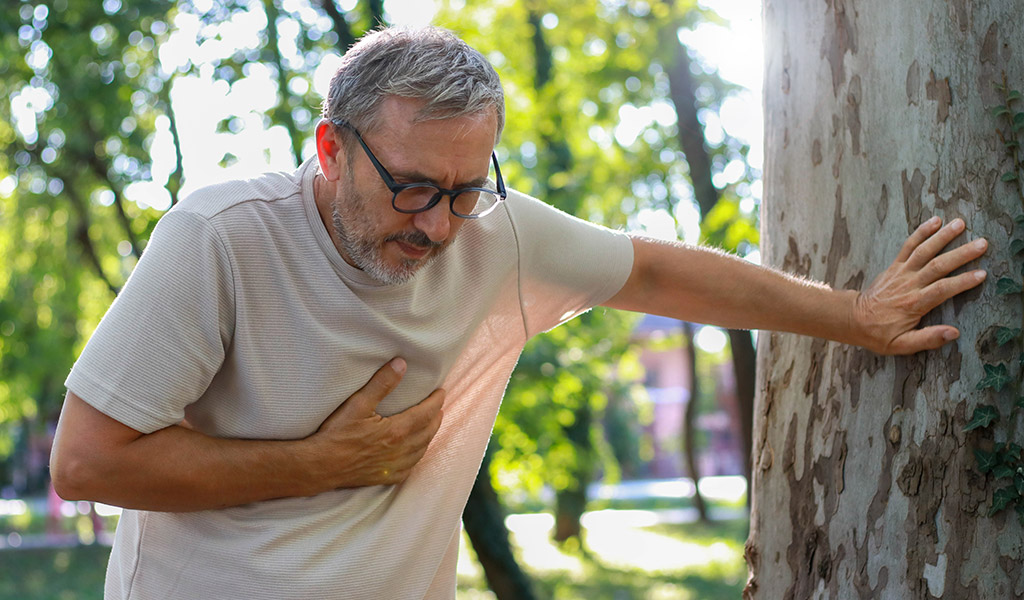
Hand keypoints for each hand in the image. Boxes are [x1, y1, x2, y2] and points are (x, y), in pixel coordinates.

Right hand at [309, 358, 443, 486]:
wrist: (321, 465)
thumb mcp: (358, 403)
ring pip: (422, 450)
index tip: (441, 392)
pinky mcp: (386, 478)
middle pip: (428, 431)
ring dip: (429, 435)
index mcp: (397, 430)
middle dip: (436, 417)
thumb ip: (382, 383)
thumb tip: (401, 364)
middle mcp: (401, 450)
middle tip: (439, 406)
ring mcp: (394, 466)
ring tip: (431, 425)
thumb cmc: (337, 434)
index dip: (436, 401)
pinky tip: (415, 453)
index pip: (426, 413)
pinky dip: (417, 457)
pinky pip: (410, 467)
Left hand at [853, 217, 987, 354]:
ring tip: (960, 223)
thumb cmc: (879, 334)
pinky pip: (908, 245)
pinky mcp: (895, 266)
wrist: (853, 319)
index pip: (943, 289)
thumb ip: (928, 339)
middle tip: (982, 243)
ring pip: (924, 250)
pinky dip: (921, 232)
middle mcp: (909, 284)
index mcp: (915, 304)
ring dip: (943, 236)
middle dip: (961, 254)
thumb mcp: (902, 345)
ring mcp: (901, 272)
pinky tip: (935, 221)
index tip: (982, 274)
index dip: (963, 282)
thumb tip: (954, 333)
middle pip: (938, 265)